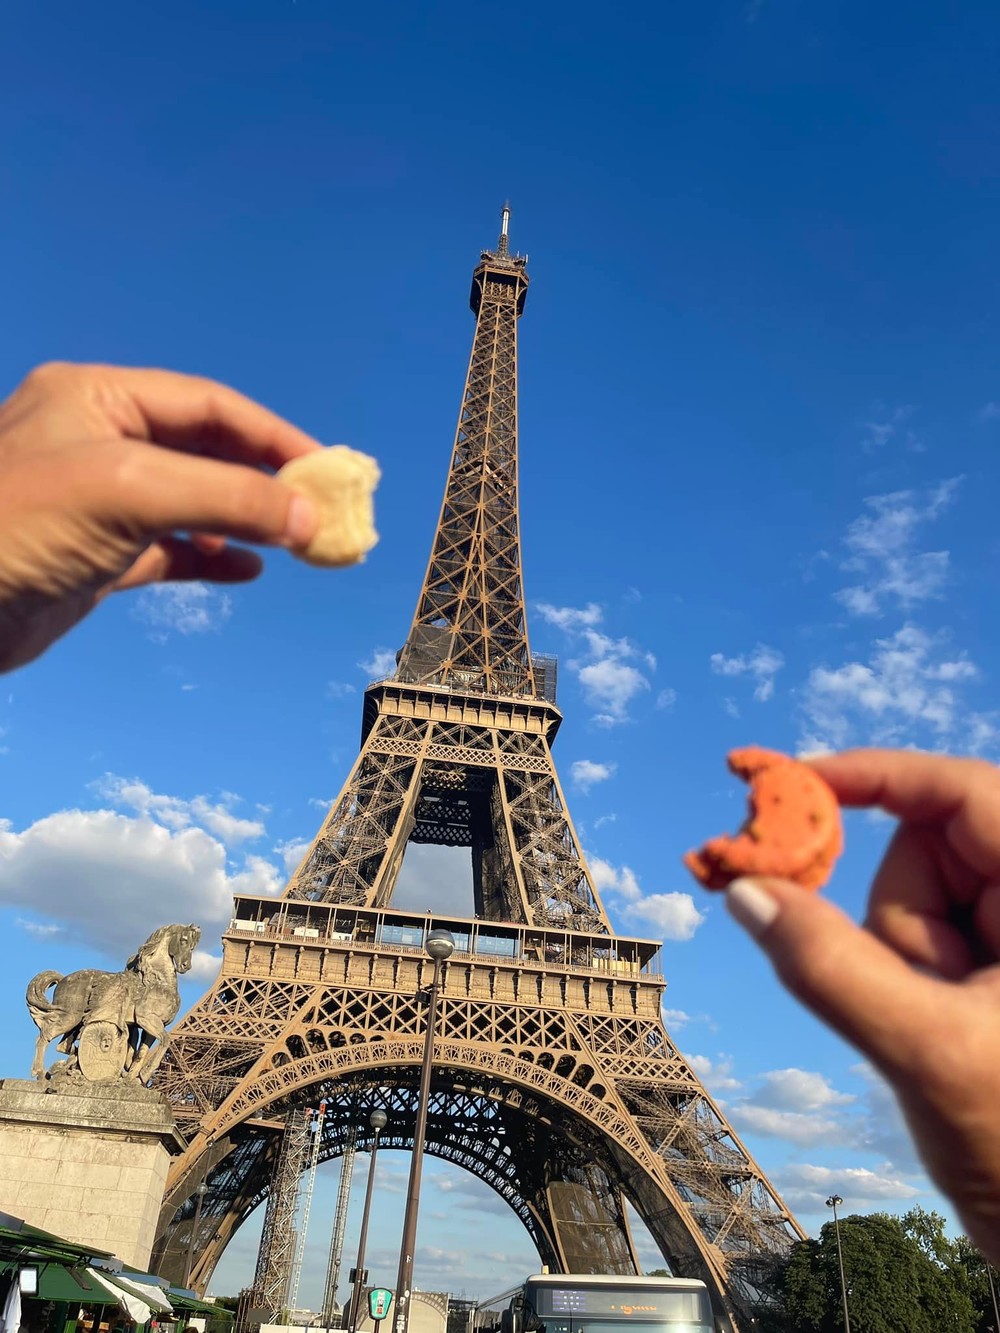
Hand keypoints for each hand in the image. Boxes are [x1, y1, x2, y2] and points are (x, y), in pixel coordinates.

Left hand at [0, 362, 320, 671]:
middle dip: (265, 479)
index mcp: (97, 398)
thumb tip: (308, 517)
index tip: (327, 470)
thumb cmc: (17, 527)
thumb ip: (226, 496)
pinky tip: (248, 570)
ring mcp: (95, 499)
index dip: (273, 435)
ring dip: (245, 519)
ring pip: (191, 500)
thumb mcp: (130, 491)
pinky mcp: (93, 555)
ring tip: (296, 543)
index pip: (207, 405)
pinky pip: (169, 548)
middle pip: (204, 450)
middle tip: (321, 510)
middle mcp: (97, 440)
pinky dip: (211, 556)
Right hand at [724, 749, 999, 1261]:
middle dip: (892, 916)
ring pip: (916, 903)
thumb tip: (742, 888)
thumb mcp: (929, 1053)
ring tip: (939, 1035)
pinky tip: (935, 1037)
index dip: (872, 774)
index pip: (962, 790)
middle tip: (894, 983)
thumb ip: (830, 968)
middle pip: (927, 851)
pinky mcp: (994, 971)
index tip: (780, 780)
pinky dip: (902, 977)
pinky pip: (919, 944)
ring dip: (902, 963)